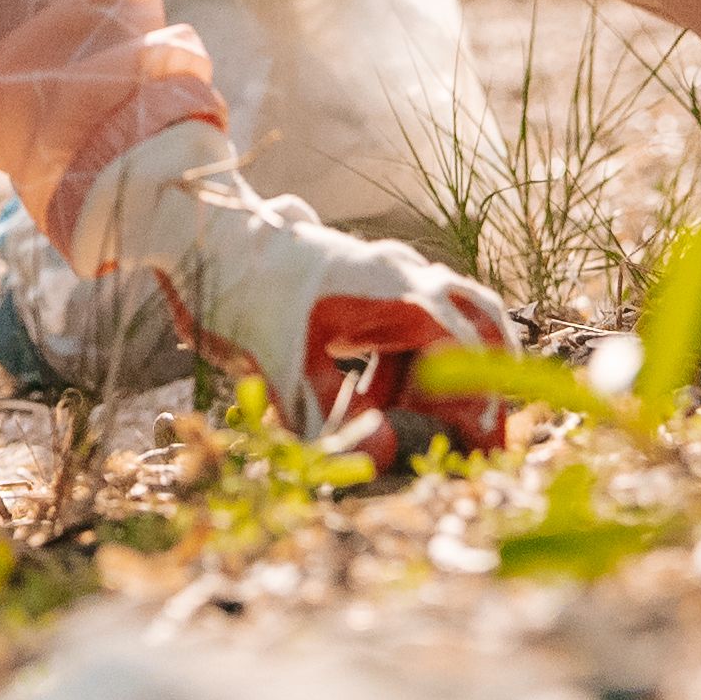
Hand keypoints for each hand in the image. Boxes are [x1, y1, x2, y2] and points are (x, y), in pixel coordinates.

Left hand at [72, 122, 514, 447]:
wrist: (209, 240)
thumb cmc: (245, 292)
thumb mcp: (280, 361)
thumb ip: (325, 415)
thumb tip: (380, 460)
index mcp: (393, 287)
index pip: (463, 343)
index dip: (481, 396)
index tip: (484, 447)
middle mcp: (404, 277)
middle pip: (479, 321)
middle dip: (491, 381)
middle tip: (488, 444)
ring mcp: (392, 280)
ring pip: (451, 326)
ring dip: (446, 380)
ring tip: (429, 432)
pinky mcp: (373, 293)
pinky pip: (413, 334)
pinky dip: (408, 373)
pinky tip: (367, 405)